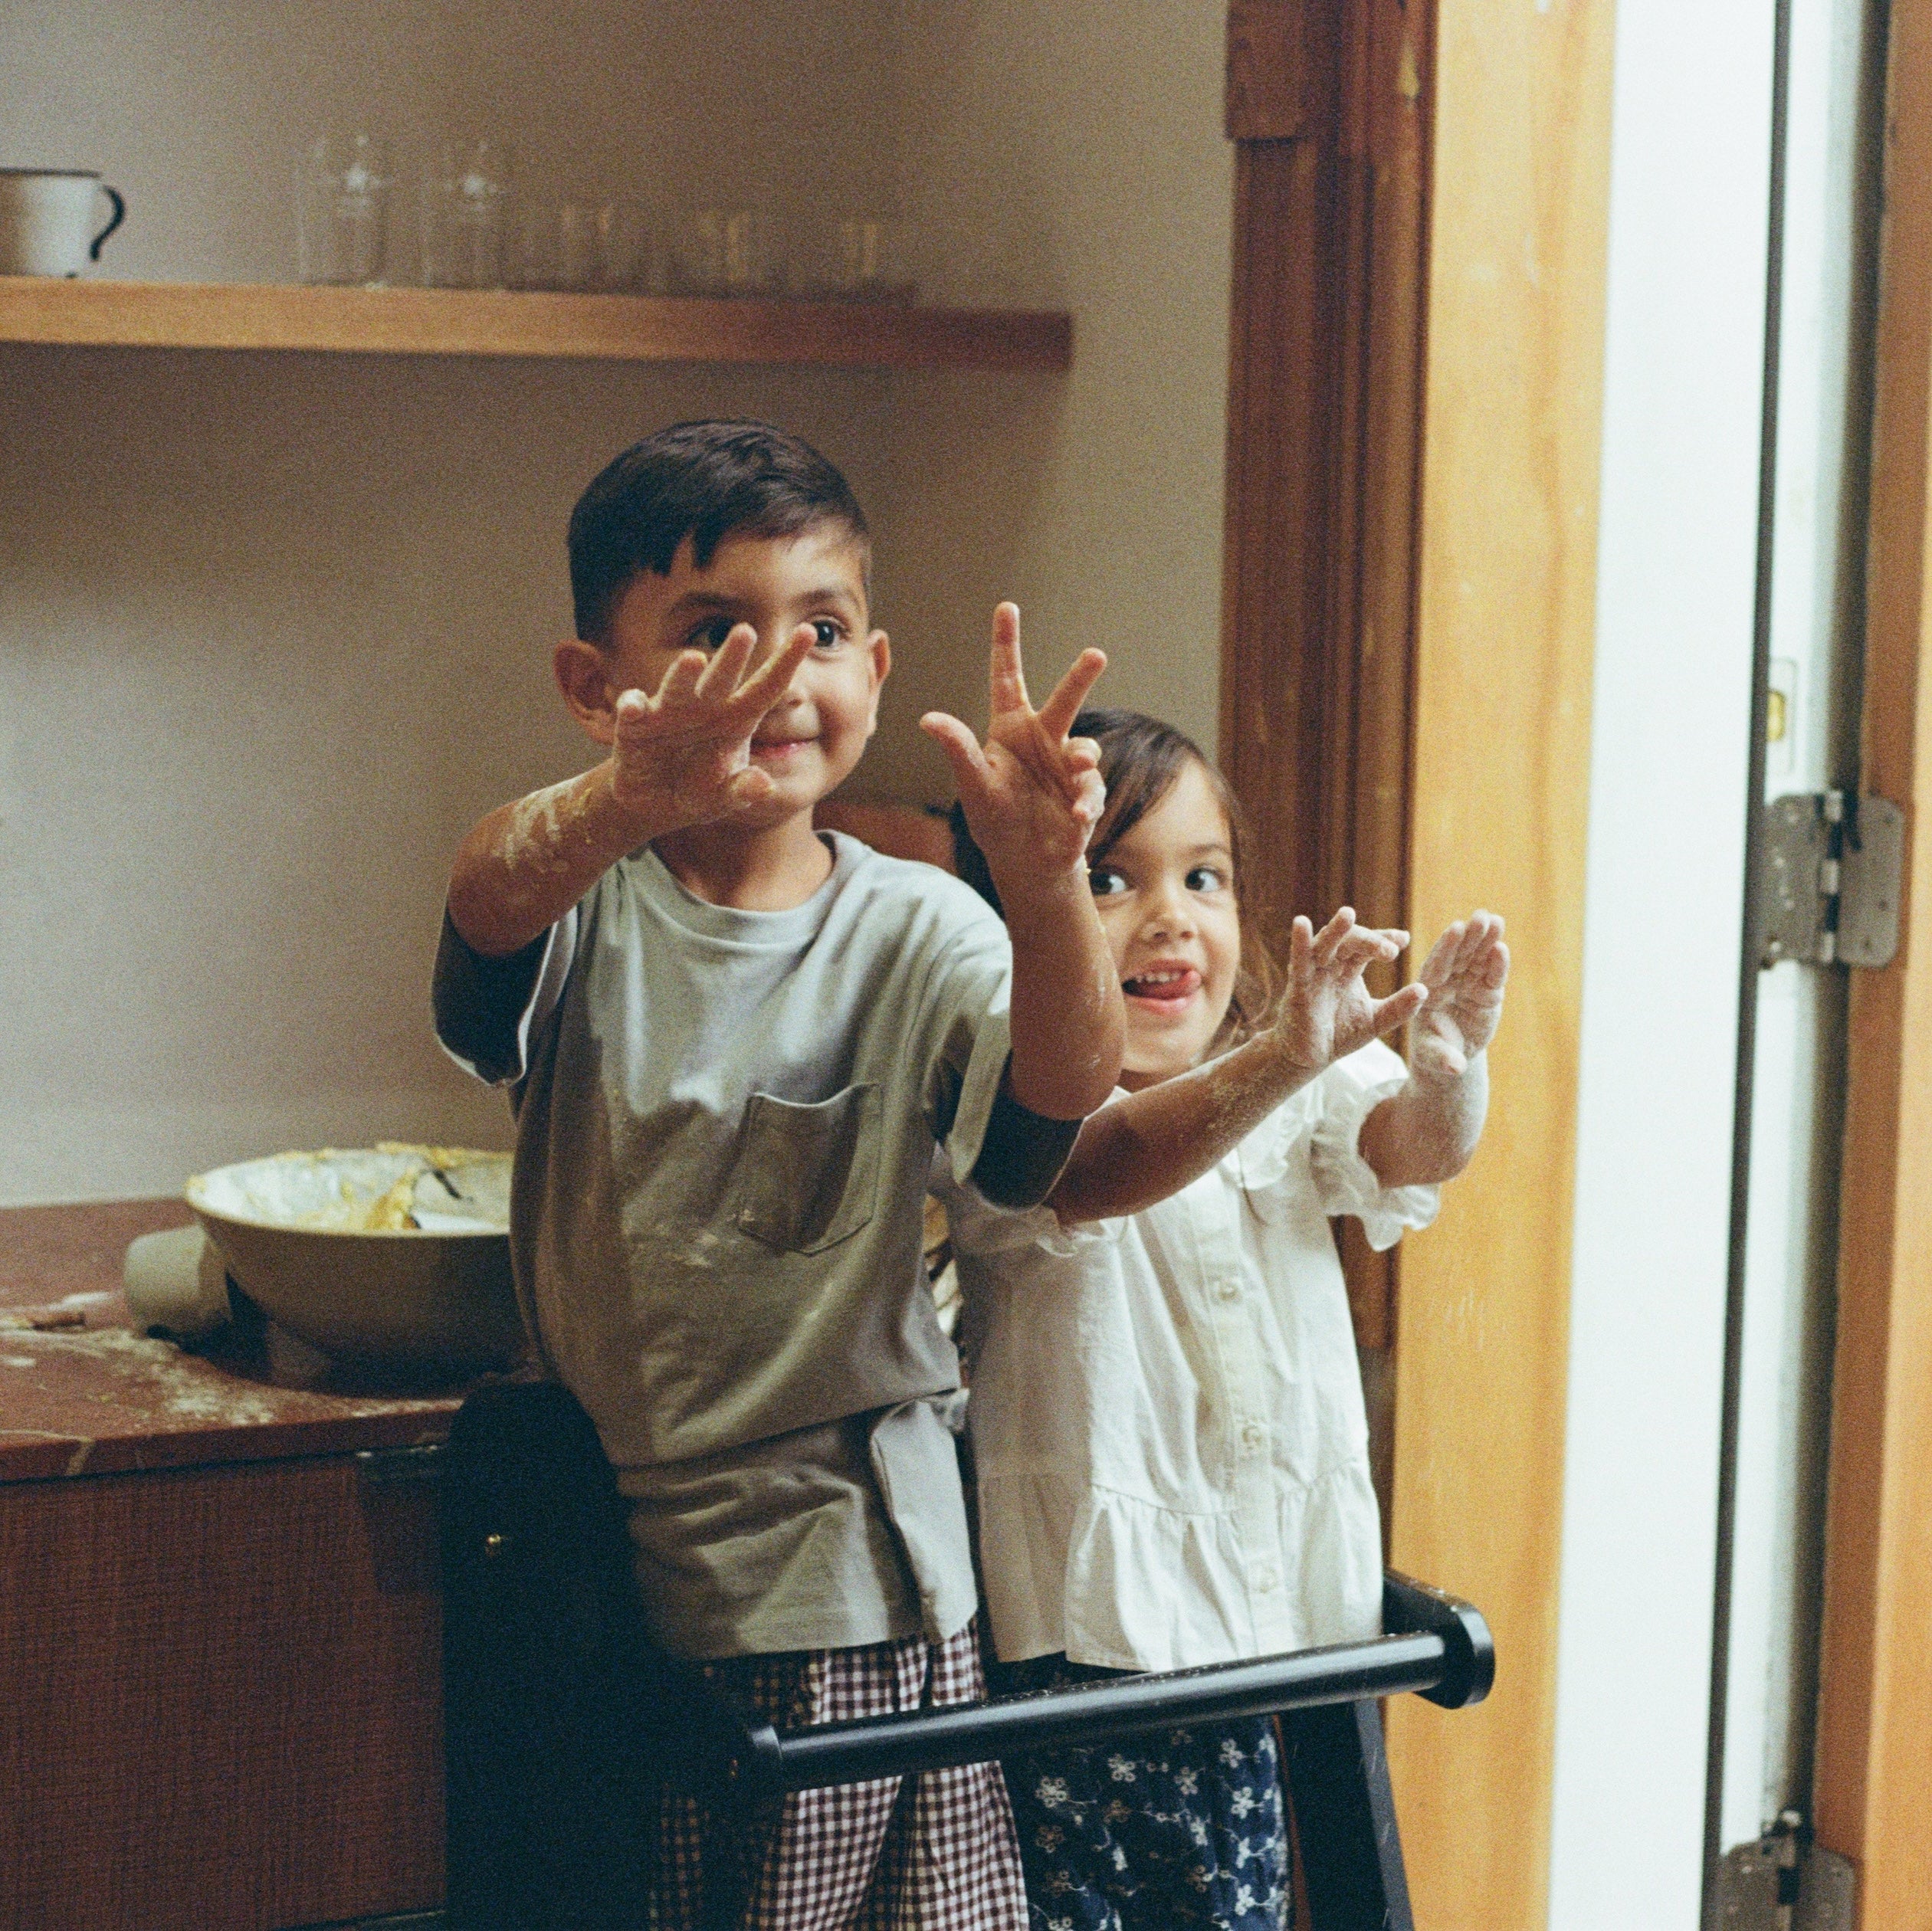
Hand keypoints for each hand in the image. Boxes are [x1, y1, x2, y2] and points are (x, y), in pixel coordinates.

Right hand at [606, 622, 816, 829]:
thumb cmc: (698, 792)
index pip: (767, 686)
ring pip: (679, 687)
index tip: (809, 632)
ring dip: (684, 674)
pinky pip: (635, 711)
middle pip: (722, 678)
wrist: (654, 804)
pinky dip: (632, 706)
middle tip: (746, 632)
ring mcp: (669, 713)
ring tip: (693, 660)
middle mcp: (704, 708)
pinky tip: (632, 707)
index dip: (787, 660)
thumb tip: (764, 786)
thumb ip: (742, 791)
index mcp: (736, 719)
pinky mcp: (635, 725)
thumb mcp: (724, 798)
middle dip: (733, 656)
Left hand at [919, 603, 1107, 885]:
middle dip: (1080, 676)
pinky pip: (1091, 792)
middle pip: (1064, 700)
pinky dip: (1085, 801)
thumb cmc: (994, 817)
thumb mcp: (973, 783)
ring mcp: (1068, 766)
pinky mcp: (1085, 794)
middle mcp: (1044, 739)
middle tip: (1095, 654)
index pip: (1008, 678)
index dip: (1006, 644)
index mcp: (1011, 728)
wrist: (1024, 861)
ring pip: (1085, 748)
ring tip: (1079, 766)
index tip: (1007, 607)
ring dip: (1084, 757)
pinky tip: (1076, 815)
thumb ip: (958, 749)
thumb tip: (928, 718)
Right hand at [1269, 907, 1427, 1076]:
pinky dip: (1299, 942)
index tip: (1404, 939)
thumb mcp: (1376, 1021)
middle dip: (1370, 941)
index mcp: (1349, 969)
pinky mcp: (1298, 987)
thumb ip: (1398, 1007)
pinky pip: (1299, 962)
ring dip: (1337, 930)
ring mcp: (1313, 974)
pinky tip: (1301, 923)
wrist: (1308, 1059)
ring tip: (1348, 914)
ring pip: (1325, 944)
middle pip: (1350, 942)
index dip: (1384, 939)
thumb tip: (1425, 990)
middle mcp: (1331, 965)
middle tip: (1390, 950)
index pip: (1368, 946)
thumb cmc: (1338, 1035)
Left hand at [1408, 910, 1508, 1081]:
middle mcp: (1447, 982)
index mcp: (1428, 990)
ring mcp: (1467, 985)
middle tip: (1481, 916)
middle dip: (1470, 937)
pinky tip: (1502, 946)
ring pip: (1477, 959)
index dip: (1447, 947)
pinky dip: (1498, 962)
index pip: (1437, 964)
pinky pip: (1492, 975)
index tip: (1456, 929)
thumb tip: (1457, 1068)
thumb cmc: (1434, 1053)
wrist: (1450, 1056)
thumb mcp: (1433, 1057)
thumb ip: (1443, 1058)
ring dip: (1486, 940)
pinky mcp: (1486, 992)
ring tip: (1496, 920)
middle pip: (1459, 955)